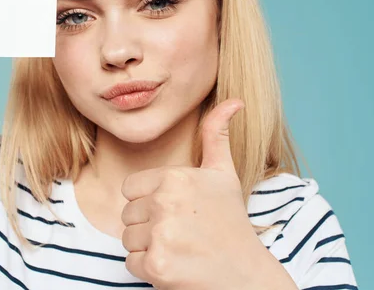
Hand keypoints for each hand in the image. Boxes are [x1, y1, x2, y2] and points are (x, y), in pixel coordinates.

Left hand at [121, 99, 270, 289]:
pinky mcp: (157, 265)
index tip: (175, 211)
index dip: (149, 201)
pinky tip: (175, 265)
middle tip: (180, 232)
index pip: (131, 189)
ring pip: (128, 238)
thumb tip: (233, 101)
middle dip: (147, 225)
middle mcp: (165, 203)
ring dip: (147, 247)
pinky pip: (131, 263)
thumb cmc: (231, 222)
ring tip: (178, 248)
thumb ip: (216, 135)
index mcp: (175, 178)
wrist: (245, 275)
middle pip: (128, 214)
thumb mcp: (224, 174)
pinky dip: (149, 268)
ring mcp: (160, 235)